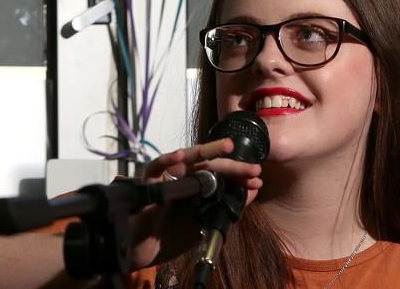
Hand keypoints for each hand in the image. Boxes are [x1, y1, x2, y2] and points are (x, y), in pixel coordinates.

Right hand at [128, 138, 262, 269]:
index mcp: (196, 185)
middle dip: (232, 165)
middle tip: (253, 168)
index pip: (221, 174)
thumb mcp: (204, 222)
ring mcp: (166, 178)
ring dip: (206, 151)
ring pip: (185, 158)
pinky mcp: (147, 184)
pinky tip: (180, 155)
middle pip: (208, 164)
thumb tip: (253, 191)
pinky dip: (166, 160)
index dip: (239, 175)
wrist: (142, 251)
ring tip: (227, 146)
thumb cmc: (170, 234)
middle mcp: (182, 177)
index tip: (257, 178)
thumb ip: (226, 206)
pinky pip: (154, 168)